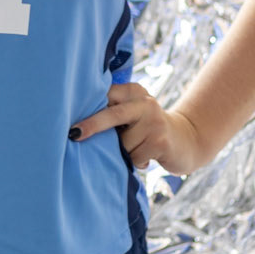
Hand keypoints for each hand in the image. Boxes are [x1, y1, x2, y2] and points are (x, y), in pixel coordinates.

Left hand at [68, 82, 202, 175]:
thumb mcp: (132, 113)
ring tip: (138, 148)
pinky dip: (137, 162)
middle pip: (112, 114)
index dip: (86, 108)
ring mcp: (154, 121)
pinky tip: (148, 156)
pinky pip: (135, 157)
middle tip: (73, 134)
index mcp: (133, 91)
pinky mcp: (160, 140)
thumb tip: (77, 128)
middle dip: (91, 125)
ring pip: (123, 144)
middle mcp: (145, 102)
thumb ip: (112, 112)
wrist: (186, 140)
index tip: (69, 120)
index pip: (105, 96)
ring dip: (125, 153)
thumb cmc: (147, 129)